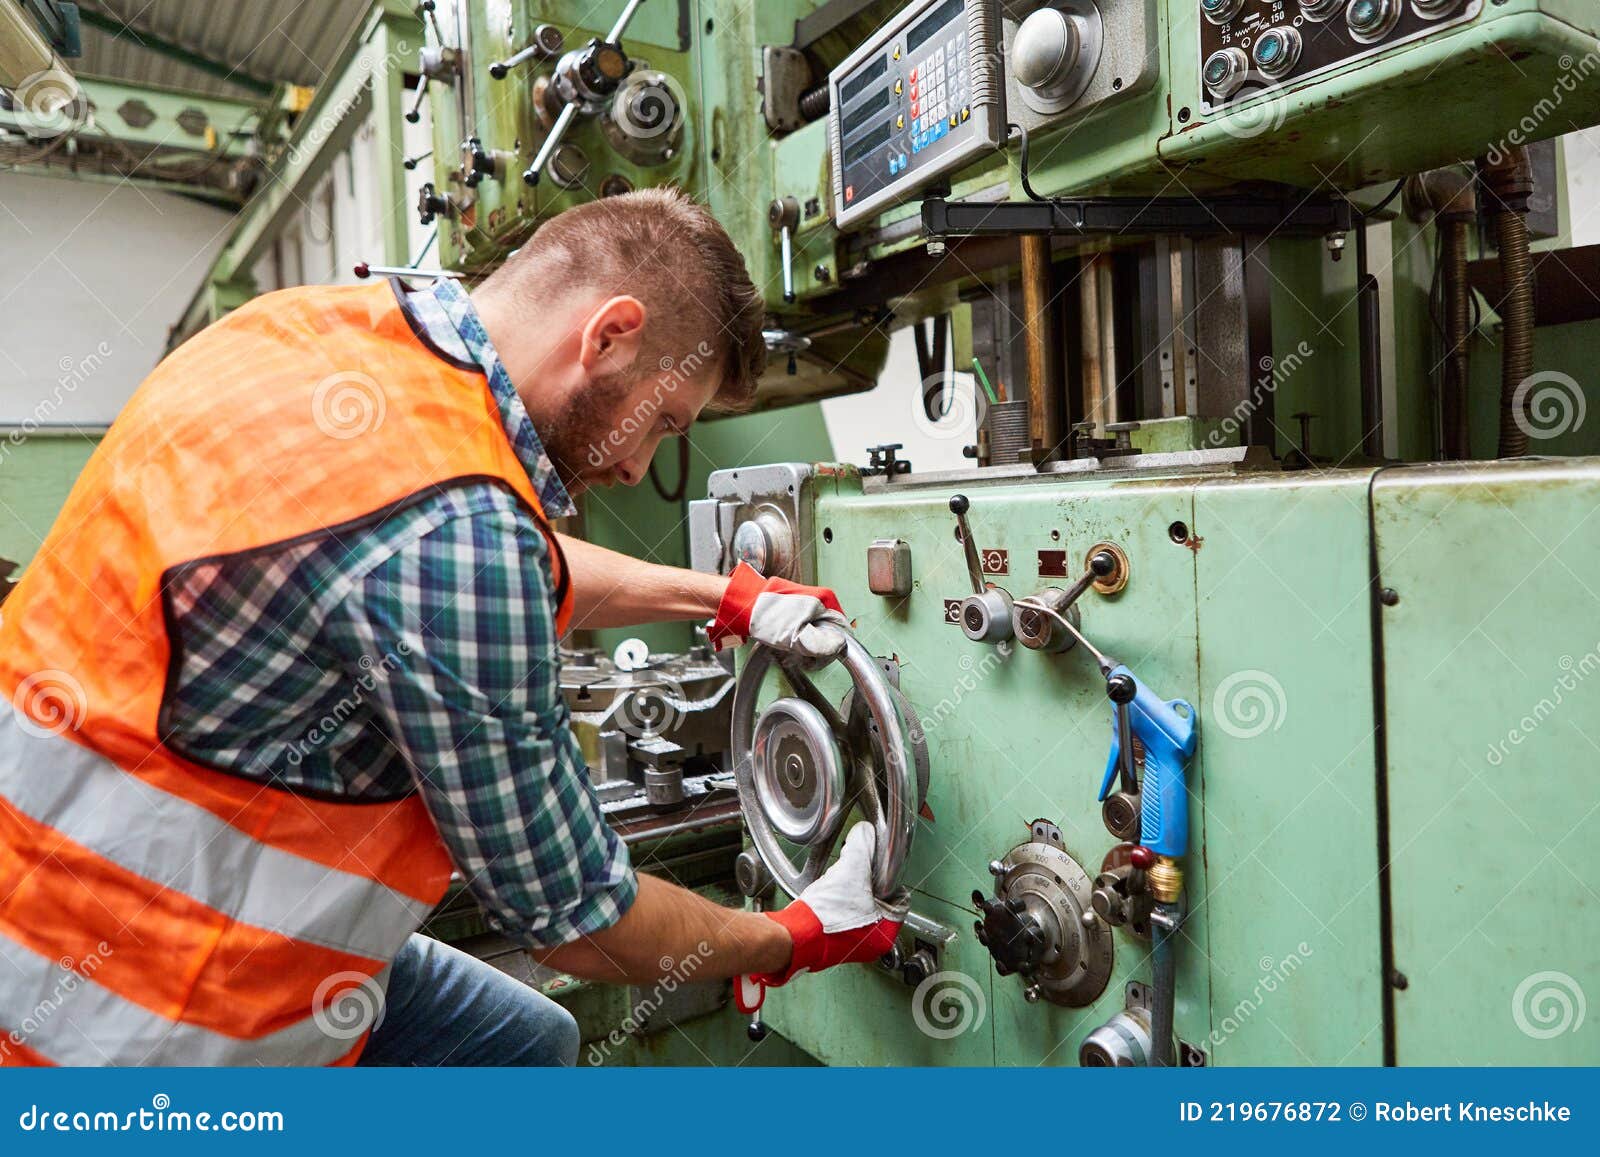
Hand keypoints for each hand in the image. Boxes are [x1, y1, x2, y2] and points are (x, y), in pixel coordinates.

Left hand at [709, 562, 847, 659]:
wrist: (743, 605)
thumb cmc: (767, 616)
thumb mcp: (797, 636)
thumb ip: (822, 644)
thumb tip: (839, 646)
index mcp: (826, 599)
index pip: (843, 631)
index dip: (832, 649)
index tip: (818, 658)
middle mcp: (820, 598)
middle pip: (830, 631)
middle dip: (818, 647)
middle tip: (802, 656)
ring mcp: (808, 602)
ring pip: (817, 631)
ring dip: (807, 644)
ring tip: (791, 649)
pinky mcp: (797, 607)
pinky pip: (806, 626)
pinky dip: (798, 637)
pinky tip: (786, 642)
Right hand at [734, 823, 904, 1011]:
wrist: (793, 935)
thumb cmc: (823, 918)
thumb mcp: (850, 873)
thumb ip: (862, 849)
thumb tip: (866, 833)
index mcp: (884, 935)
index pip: (900, 900)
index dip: (890, 879)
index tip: (881, 868)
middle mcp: (870, 944)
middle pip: (880, 902)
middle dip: (868, 883)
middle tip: (859, 872)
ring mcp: (852, 944)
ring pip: (861, 907)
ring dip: (852, 891)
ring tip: (842, 881)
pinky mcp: (834, 940)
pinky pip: (845, 914)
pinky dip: (840, 901)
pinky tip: (830, 893)